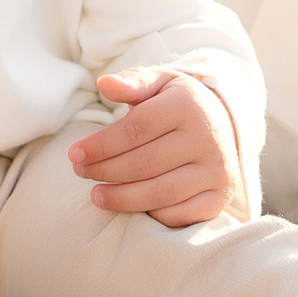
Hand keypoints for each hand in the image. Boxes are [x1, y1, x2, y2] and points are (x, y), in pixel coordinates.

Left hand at [70, 67, 246, 227]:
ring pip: (160, 193)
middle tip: (80, 171)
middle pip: (144, 164)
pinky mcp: (221, 196)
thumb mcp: (158, 83)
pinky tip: (132, 205)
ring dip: (122, 198)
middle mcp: (207, 139)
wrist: (223, 123)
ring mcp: (216, 171)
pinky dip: (152, 214)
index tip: (74, 153)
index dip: (101, 145)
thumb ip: (132, 82)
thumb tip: (104, 83)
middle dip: (105, 171)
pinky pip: (181, 214)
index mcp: (188, 105)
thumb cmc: (177, 103)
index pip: (136, 129)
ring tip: (96, 194)